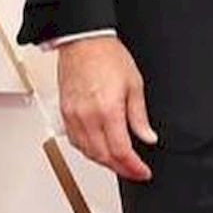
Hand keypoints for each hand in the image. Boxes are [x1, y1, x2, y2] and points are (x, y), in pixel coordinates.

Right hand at [57, 36, 156, 180]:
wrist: (83, 41)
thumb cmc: (108, 56)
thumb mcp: (134, 85)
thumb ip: (139, 116)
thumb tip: (148, 137)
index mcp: (108, 110)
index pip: (120, 151)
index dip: (133, 167)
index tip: (143, 171)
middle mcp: (87, 116)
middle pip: (102, 156)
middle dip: (120, 168)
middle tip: (134, 171)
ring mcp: (73, 116)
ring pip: (87, 152)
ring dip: (103, 162)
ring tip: (119, 163)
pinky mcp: (65, 112)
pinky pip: (75, 141)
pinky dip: (87, 150)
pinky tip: (98, 149)